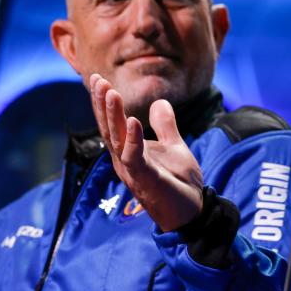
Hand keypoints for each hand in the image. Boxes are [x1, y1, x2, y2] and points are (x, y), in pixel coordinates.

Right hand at [90, 74, 202, 231]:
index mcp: (129, 152)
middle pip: (109, 129)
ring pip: (116, 140)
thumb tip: (159, 102)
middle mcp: (125, 161)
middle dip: (102, 104)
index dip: (104, 102)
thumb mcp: (173, 147)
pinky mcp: (145, 180)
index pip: (113, 123)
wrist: (194, 211)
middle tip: (97, 79)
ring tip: (110, 92)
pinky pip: (135, 157)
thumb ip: (165, 126)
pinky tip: (133, 120)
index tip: (98, 78)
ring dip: (113, 115)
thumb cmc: (179, 183)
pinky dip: (132, 139)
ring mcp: (133, 171)